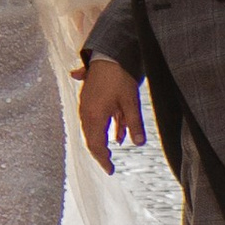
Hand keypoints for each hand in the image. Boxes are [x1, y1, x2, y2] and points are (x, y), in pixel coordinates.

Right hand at [79, 57, 144, 175]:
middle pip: (90, 139)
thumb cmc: (119, 76)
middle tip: (110, 163)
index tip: (111, 170)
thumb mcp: (131, 102)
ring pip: (91, 128)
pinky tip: (115, 131)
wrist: (108, 53)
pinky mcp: (88, 97)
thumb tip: (139, 143)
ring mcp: (85, 104)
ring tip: (113, 148)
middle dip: (100, 152)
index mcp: (94, 116)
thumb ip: (134, 124)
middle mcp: (85, 112)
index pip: (96, 146)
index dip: (103, 160)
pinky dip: (102, 127)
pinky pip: (93, 118)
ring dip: (101, 139)